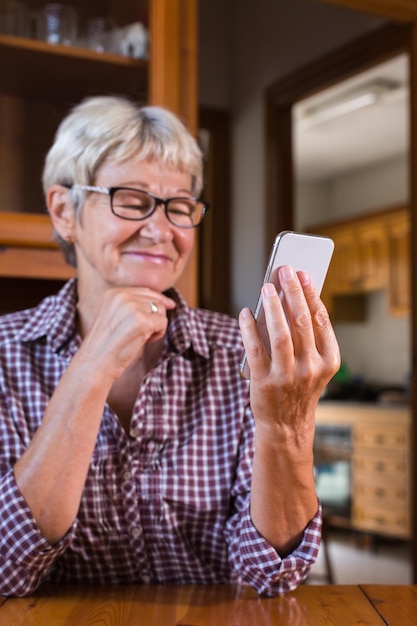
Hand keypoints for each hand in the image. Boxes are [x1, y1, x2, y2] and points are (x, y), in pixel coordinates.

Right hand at [78, 287, 175, 381]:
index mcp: (114, 294)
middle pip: (155, 300)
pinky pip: (163, 323)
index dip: (159, 299)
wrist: (95, 363)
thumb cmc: (106, 346)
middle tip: (143, 333)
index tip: (170, 305)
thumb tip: (164, 302)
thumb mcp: (115, 317)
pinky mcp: (142, 321)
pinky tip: (145, 341)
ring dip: (157, 326)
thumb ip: (132, 306)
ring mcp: (132, 308)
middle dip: (155, 317)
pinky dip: (158, 334)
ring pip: (160, 311)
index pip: (145, 291)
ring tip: (142, 337)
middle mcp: (122, 297)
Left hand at [239, 265, 339, 430]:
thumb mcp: (312, 366)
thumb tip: (287, 300)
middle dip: (293, 292)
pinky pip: (255, 348)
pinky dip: (249, 328)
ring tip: (267, 287)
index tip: (303, 274)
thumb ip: (305, 338)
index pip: (321, 320)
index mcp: (328, 361)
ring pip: (280, 334)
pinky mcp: (264, 382)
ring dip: (273, 307)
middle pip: (302, 322)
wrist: (286, 427)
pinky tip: (245, 313)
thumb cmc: (297, 388)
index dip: (311, 294)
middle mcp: (311, 368)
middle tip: (285, 270)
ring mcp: (288, 376)